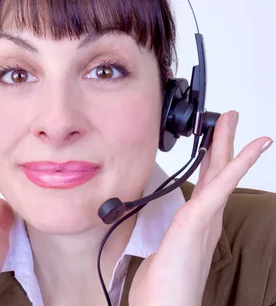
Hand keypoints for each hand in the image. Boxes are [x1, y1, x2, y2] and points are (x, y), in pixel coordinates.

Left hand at [129, 111, 272, 305]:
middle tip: (227, 119)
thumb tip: (156, 237)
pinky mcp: (200, 220)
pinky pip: (222, 185)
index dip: (213, 162)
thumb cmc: (163, 288)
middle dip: (222, 143)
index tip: (213, 142)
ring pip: (220, 172)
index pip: (207, 185)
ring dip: (228, 144)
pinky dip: (238, 164)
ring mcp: (205, 219)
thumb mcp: (161, 255)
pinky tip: (251, 146)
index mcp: (196, 224)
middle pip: (216, 172)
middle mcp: (205, 219)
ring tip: (232, 120)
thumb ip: (165, 241)